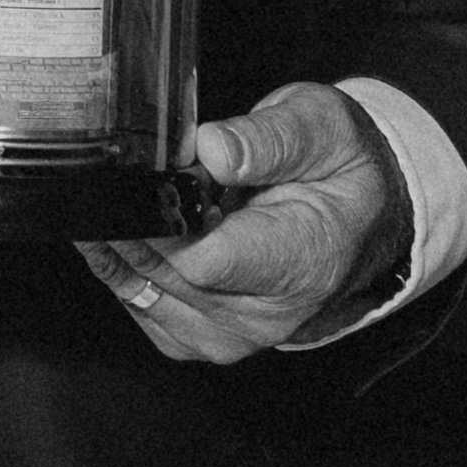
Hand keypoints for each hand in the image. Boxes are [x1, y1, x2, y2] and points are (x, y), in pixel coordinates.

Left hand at [81, 82, 409, 364]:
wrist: (360, 223)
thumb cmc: (342, 170)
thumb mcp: (323, 127)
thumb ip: (270, 138)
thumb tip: (214, 149)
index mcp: (304, 260)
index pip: (206, 261)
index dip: (156, 223)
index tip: (128, 182)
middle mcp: (270, 313)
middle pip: (168, 276)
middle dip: (128, 223)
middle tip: (107, 175)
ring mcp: (236, 333)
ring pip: (145, 295)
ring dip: (116, 246)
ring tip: (106, 195)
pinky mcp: (207, 338)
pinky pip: (144, 308)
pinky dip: (122, 269)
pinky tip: (121, 229)